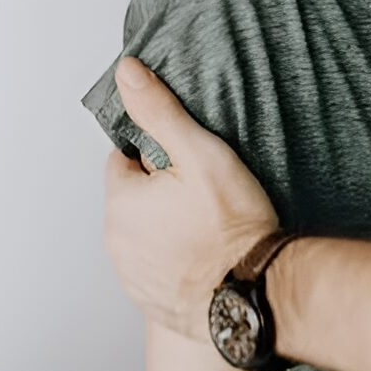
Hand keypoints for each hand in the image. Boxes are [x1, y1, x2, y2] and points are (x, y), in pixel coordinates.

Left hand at [104, 57, 278, 340]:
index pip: (124, 160)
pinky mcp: (150, 298)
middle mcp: (117, 241)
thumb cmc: (231, 225)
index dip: (158, 155)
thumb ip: (160, 112)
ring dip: (166, 222)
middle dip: (161, 188)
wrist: (253, 293)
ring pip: (145, 229)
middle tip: (204, 189)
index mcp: (121, 202)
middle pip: (134, 195)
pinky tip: (206, 248)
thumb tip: (128, 73)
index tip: (188, 162)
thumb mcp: (200, 153)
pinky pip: (156, 262)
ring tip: (209, 219)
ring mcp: (132, 273)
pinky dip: (174, 253)